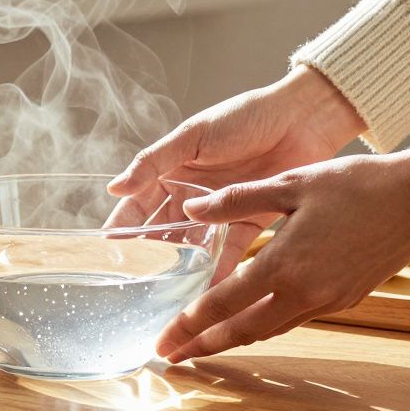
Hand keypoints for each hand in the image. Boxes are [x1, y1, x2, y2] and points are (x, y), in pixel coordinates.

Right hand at [107, 66, 364, 279]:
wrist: (301, 118)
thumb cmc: (244, 117)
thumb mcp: (192, 136)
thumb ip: (154, 163)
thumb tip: (114, 188)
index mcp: (172, 172)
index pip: (138, 206)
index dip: (123, 229)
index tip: (108, 255)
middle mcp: (191, 196)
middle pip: (162, 232)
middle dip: (149, 257)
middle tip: (134, 284)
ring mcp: (219, 212)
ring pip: (192, 247)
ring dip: (179, 268)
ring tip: (165, 294)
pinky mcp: (249, 224)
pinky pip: (228, 252)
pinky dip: (217, 270)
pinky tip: (206, 291)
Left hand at [155, 150, 409, 362]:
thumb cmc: (356, 183)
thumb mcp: (290, 182)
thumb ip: (236, 200)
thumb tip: (191, 208)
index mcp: (285, 263)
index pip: (223, 303)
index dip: (189, 324)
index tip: (163, 340)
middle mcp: (305, 291)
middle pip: (243, 331)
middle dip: (203, 346)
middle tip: (172, 356)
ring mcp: (328, 300)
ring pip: (270, 329)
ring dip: (234, 339)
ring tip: (202, 345)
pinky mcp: (346, 299)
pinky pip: (295, 319)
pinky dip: (266, 324)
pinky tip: (250, 319)